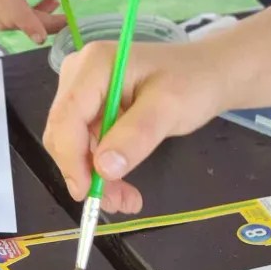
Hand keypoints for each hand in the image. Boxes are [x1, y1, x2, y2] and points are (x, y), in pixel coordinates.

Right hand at [43, 40, 224, 213]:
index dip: (71, 159)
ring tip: (127, 201)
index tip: (88, 194)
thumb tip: (103, 168)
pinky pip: (87, 145)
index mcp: (93, 65)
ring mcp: (83, 92)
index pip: (66, 117)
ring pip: (74, 146)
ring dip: (95, 177)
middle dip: (85, 173)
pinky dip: (102, 169)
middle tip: (118, 204)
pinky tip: (123, 187)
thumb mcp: (169, 108)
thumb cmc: (192, 83)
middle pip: (63, 133)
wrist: (207, 73)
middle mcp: (79, 75)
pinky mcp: (91, 108)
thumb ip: (136, 135)